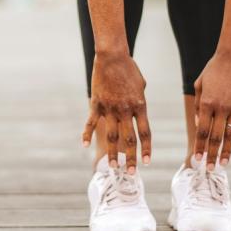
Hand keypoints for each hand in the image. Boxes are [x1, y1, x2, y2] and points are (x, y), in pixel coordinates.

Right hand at [82, 51, 151, 172]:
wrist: (112, 56)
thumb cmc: (129, 68)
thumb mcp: (141, 85)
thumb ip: (139, 102)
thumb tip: (137, 114)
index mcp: (140, 105)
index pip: (145, 132)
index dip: (146, 149)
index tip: (146, 163)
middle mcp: (125, 110)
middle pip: (129, 139)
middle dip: (131, 158)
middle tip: (131, 173)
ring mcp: (110, 108)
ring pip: (112, 136)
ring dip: (113, 153)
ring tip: (113, 167)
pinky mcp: (96, 104)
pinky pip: (91, 122)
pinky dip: (87, 134)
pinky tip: (85, 145)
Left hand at [193, 49, 230, 169]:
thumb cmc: (213, 70)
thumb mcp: (199, 85)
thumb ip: (198, 106)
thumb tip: (198, 125)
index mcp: (207, 103)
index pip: (202, 131)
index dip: (200, 147)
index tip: (197, 160)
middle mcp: (221, 107)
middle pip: (216, 137)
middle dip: (212, 155)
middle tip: (210, 169)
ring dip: (227, 150)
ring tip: (224, 164)